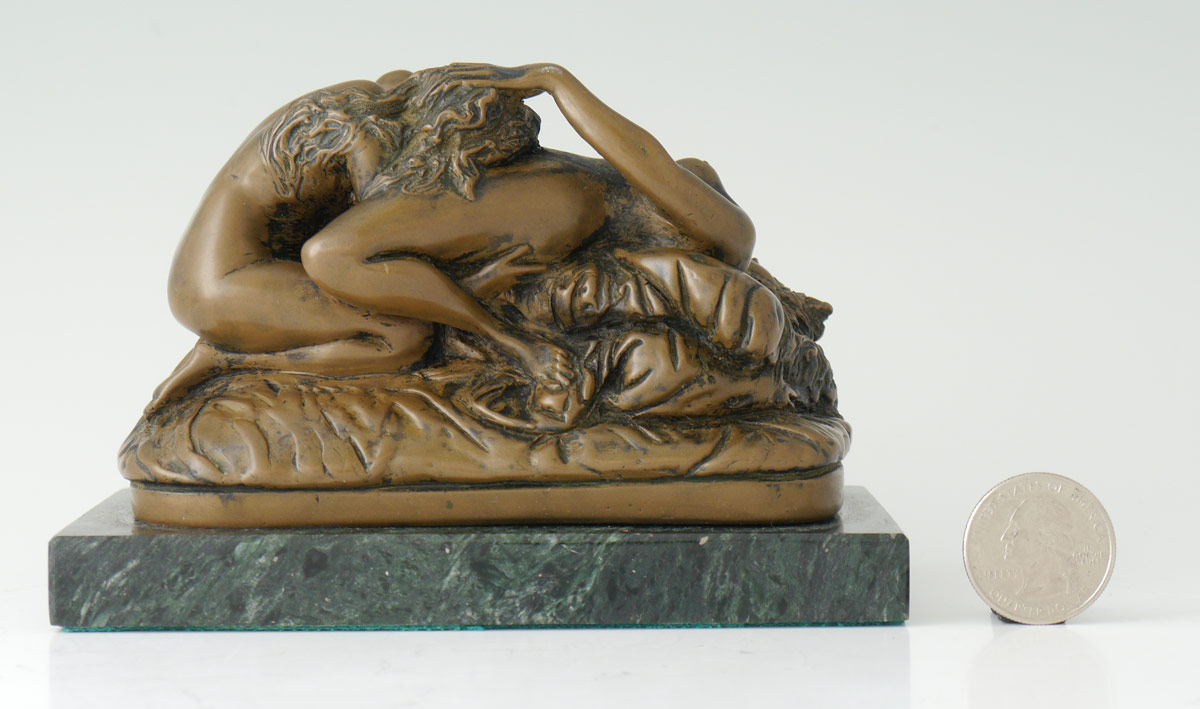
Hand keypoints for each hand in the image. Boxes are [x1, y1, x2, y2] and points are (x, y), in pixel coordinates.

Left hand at [436, 62, 568, 98]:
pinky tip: (460, 84)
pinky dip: (472, 82)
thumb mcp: (515, 91)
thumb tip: (505, 104)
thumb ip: (507, 95)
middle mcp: (492, 71)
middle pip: (467, 70)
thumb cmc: (532, 85)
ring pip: (472, 74)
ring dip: (457, 78)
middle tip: (435, 78)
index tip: (442, 76)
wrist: (545, 77)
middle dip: (451, 74)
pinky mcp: (503, 81)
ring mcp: (497, 75)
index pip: (470, 70)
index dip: (457, 72)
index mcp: (493, 73)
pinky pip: (484, 82)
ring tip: (441, 81)